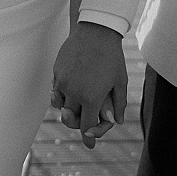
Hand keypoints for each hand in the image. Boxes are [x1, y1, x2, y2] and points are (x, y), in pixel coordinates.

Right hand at [51, 22, 127, 148]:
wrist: (96, 31)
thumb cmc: (112, 56)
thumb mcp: (120, 80)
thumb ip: (118, 103)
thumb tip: (117, 121)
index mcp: (91, 98)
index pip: (87, 126)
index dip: (89, 137)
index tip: (90, 144)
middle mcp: (74, 93)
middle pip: (72, 119)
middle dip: (78, 123)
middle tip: (83, 123)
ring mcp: (63, 82)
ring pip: (60, 106)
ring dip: (67, 109)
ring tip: (73, 108)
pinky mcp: (56, 71)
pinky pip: (56, 89)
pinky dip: (61, 93)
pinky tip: (67, 91)